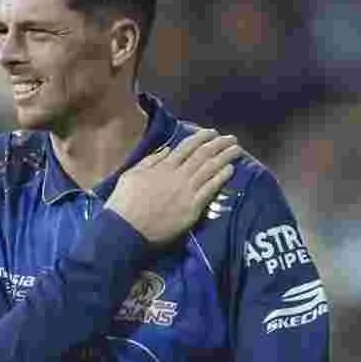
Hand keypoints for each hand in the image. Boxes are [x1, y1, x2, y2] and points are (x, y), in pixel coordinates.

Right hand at [105, 129, 241, 244]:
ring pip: (210, 169)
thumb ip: (150, 161)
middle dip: (219, 144)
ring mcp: (187, 191)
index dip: (201, 137)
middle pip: (203, 155)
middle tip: (231, 138)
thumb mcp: (130, 175)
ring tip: (236, 150)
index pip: (187, 147)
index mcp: (163, 167)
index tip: (212, 132)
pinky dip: (222, 177)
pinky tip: (231, 170)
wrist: (126, 229)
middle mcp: (178, 175)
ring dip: (225, 157)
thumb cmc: (124, 203)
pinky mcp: (193, 208)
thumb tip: (167, 150)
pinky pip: (211, 189)